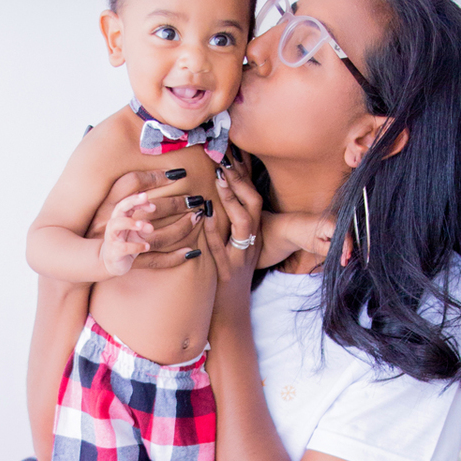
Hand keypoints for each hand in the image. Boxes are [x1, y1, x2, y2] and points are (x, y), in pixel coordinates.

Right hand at [99, 190, 157, 277]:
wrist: (112, 264)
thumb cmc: (126, 244)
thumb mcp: (137, 234)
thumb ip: (143, 227)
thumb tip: (150, 225)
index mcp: (120, 218)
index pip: (127, 204)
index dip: (138, 201)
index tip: (153, 206)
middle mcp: (114, 225)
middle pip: (119, 208)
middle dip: (132, 201)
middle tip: (145, 197)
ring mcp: (112, 238)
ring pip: (116, 225)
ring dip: (130, 222)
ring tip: (146, 226)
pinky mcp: (114, 252)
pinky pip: (124, 247)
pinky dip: (137, 246)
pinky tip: (147, 247)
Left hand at [204, 150, 263, 323]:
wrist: (231, 309)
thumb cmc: (229, 273)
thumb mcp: (235, 244)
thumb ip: (228, 220)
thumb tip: (213, 192)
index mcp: (254, 231)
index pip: (254, 196)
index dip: (246, 174)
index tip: (233, 151)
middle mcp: (252, 240)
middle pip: (254, 204)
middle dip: (241, 181)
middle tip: (225, 161)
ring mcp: (242, 255)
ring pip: (243, 224)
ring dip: (231, 201)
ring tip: (219, 182)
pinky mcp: (228, 270)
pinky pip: (222, 248)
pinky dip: (213, 231)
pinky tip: (205, 216)